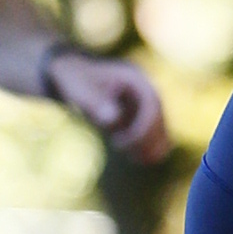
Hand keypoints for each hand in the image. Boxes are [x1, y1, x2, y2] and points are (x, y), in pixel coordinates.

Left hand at [48, 50, 168, 161]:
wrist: (72, 76)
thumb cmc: (75, 80)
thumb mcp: (80, 90)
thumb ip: (96, 103)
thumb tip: (115, 120)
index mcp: (134, 78)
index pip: (152, 104)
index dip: (143, 128)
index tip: (122, 144)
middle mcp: (145, 89)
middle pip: (159, 117)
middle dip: (147, 139)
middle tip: (127, 153)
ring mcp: (144, 103)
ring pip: (160, 127)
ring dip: (150, 145)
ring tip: (133, 157)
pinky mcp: (140, 116)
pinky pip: (153, 134)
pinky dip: (148, 146)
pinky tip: (134, 157)